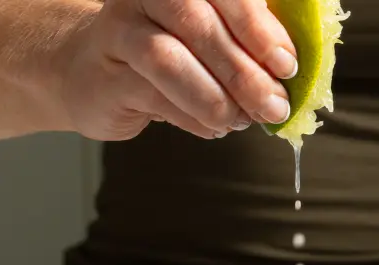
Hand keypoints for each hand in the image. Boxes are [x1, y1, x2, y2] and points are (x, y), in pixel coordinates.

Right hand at [59, 0, 296, 140]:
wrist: (91, 73)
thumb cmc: (161, 53)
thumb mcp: (206, 37)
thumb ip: (242, 44)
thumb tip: (288, 75)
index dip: (258, 28)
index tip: (288, 65)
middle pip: (198, 23)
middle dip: (244, 70)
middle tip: (274, 105)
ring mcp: (119, 31)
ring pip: (170, 60)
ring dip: (216, 98)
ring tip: (242, 121)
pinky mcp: (106, 76)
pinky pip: (154, 97)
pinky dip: (193, 118)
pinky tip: (215, 128)